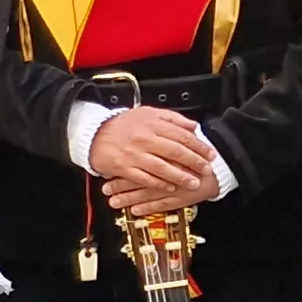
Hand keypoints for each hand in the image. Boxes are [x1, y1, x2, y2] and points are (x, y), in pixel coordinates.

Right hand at [86, 108, 219, 213]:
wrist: (92, 134)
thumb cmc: (121, 125)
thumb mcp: (147, 113)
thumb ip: (171, 118)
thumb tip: (192, 126)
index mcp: (152, 124)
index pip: (181, 135)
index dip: (198, 146)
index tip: (209, 153)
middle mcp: (144, 138)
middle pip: (175, 151)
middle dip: (194, 162)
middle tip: (206, 169)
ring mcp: (134, 154)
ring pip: (162, 167)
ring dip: (180, 177)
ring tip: (193, 183)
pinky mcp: (124, 168)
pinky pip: (145, 179)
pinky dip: (159, 184)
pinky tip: (170, 188)